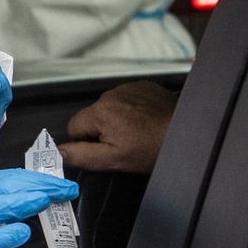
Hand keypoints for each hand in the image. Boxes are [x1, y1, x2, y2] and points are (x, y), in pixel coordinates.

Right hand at [0, 169, 80, 247]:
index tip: (57, 184)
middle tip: (62, 189)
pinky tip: (22, 231)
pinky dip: (4, 235)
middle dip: (35, 186)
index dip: (33, 179)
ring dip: (20, 203)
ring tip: (45, 199)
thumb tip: (31, 198)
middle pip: (0, 188)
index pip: (4, 178)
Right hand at [59, 82, 177, 174]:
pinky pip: (126, 99)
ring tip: (137, 133)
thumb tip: (60, 152)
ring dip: (117, 120)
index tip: (104, 148)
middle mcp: (112, 94)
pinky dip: (131, 111)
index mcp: (101, 112)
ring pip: (109, 108)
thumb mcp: (114, 160)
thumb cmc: (155, 147)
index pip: (74, 127)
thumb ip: (82, 155)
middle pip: (92, 117)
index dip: (86, 142)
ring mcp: (128, 88)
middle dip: (102, 131)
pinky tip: (144, 122)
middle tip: (124, 144)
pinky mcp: (142, 86)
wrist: (188, 132)